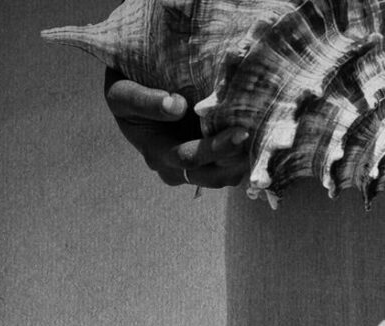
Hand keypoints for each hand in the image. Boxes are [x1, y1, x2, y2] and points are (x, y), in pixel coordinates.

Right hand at [104, 69, 249, 188]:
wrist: (136, 92)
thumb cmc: (127, 89)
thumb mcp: (121, 92)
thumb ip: (144, 100)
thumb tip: (177, 106)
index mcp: (155, 153)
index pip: (187, 158)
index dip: (215, 149)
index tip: (238, 134)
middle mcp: (175, 169)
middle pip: (210, 174)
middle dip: (236, 158)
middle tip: (258, 138)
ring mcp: (193, 170)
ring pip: (224, 177)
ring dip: (243, 163)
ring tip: (263, 142)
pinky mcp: (209, 165)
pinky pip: (231, 169)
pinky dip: (245, 159)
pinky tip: (259, 143)